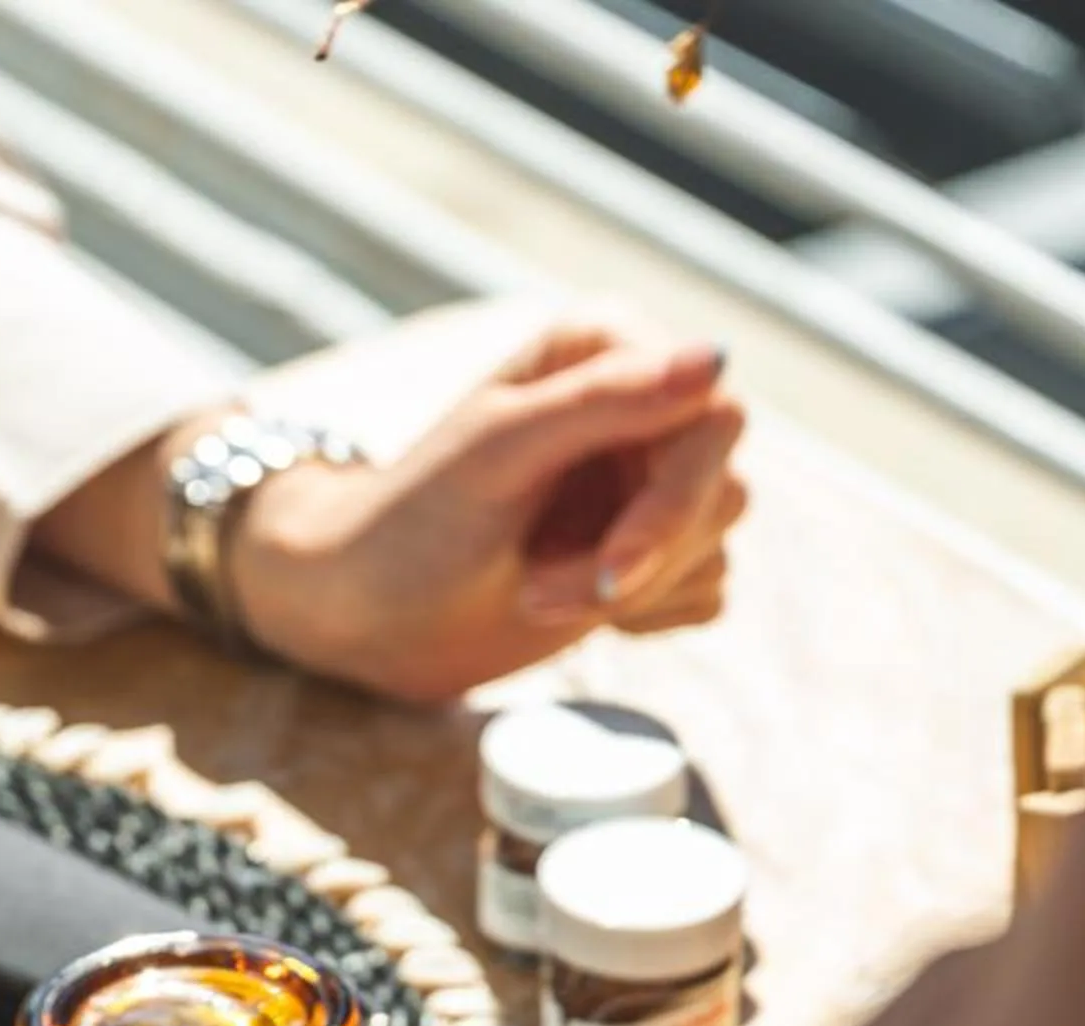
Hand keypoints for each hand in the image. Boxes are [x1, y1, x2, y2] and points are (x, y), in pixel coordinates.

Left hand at [237, 318, 746, 694]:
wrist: (363, 612)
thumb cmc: (410, 523)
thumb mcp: (499, 452)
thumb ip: (604, 401)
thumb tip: (716, 359)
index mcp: (606, 350)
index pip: (713, 412)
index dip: (675, 498)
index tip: (612, 568)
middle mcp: (638, 406)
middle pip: (721, 486)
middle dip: (642, 559)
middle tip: (541, 596)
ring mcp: (644, 482)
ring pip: (715, 544)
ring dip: (633, 592)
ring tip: (535, 594)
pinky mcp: (646, 552)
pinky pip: (704, 590)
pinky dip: (644, 615)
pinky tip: (565, 607)